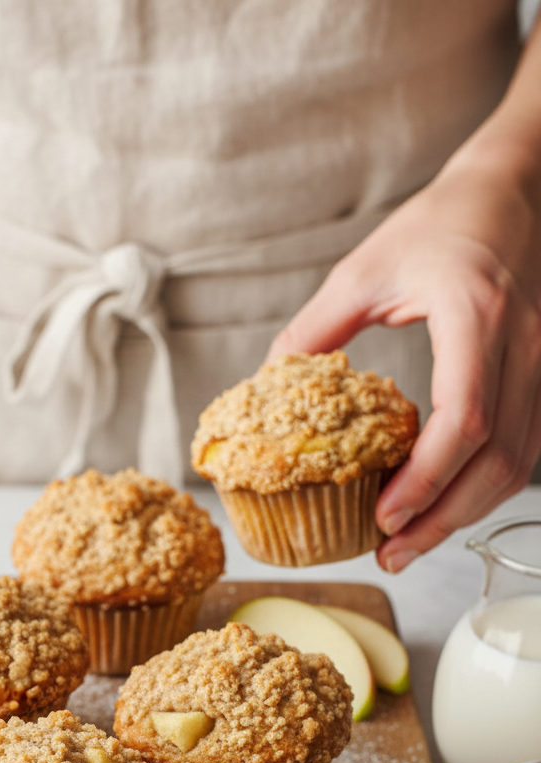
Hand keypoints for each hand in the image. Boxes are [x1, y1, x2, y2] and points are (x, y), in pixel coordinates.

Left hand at [266, 131, 540, 572]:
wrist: (510, 192)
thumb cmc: (437, 223)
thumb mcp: (363, 270)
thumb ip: (314, 332)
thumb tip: (264, 386)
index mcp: (474, 314)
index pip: (463, 418)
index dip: (426, 479)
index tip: (384, 517)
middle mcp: (522, 345)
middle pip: (497, 458)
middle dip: (444, 518)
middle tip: (391, 555)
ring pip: (518, 462)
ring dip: (465, 513)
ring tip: (409, 544)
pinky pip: (524, 448)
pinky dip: (485, 486)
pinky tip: (444, 505)